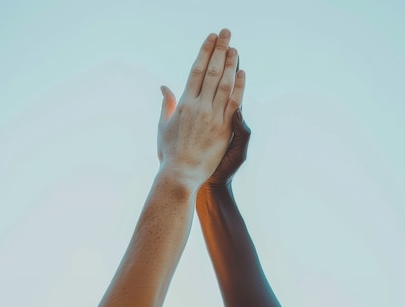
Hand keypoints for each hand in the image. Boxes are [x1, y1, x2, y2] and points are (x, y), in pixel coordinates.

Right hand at [157, 29, 245, 188]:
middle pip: (211, 72)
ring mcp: (212, 117)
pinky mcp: (224, 129)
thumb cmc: (170, 154)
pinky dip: (238, 86)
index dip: (204, 52)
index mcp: (183, 105)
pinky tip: (241, 73)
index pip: (195, 71)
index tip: (210, 39)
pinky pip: (233, 103)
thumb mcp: (163, 127)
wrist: (181, 175)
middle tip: (225, 32)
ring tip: (234, 47)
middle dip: (219, 50)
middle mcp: (198, 107)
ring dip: (230, 64)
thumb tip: (164, 87)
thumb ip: (166, 105)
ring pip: (223, 84)